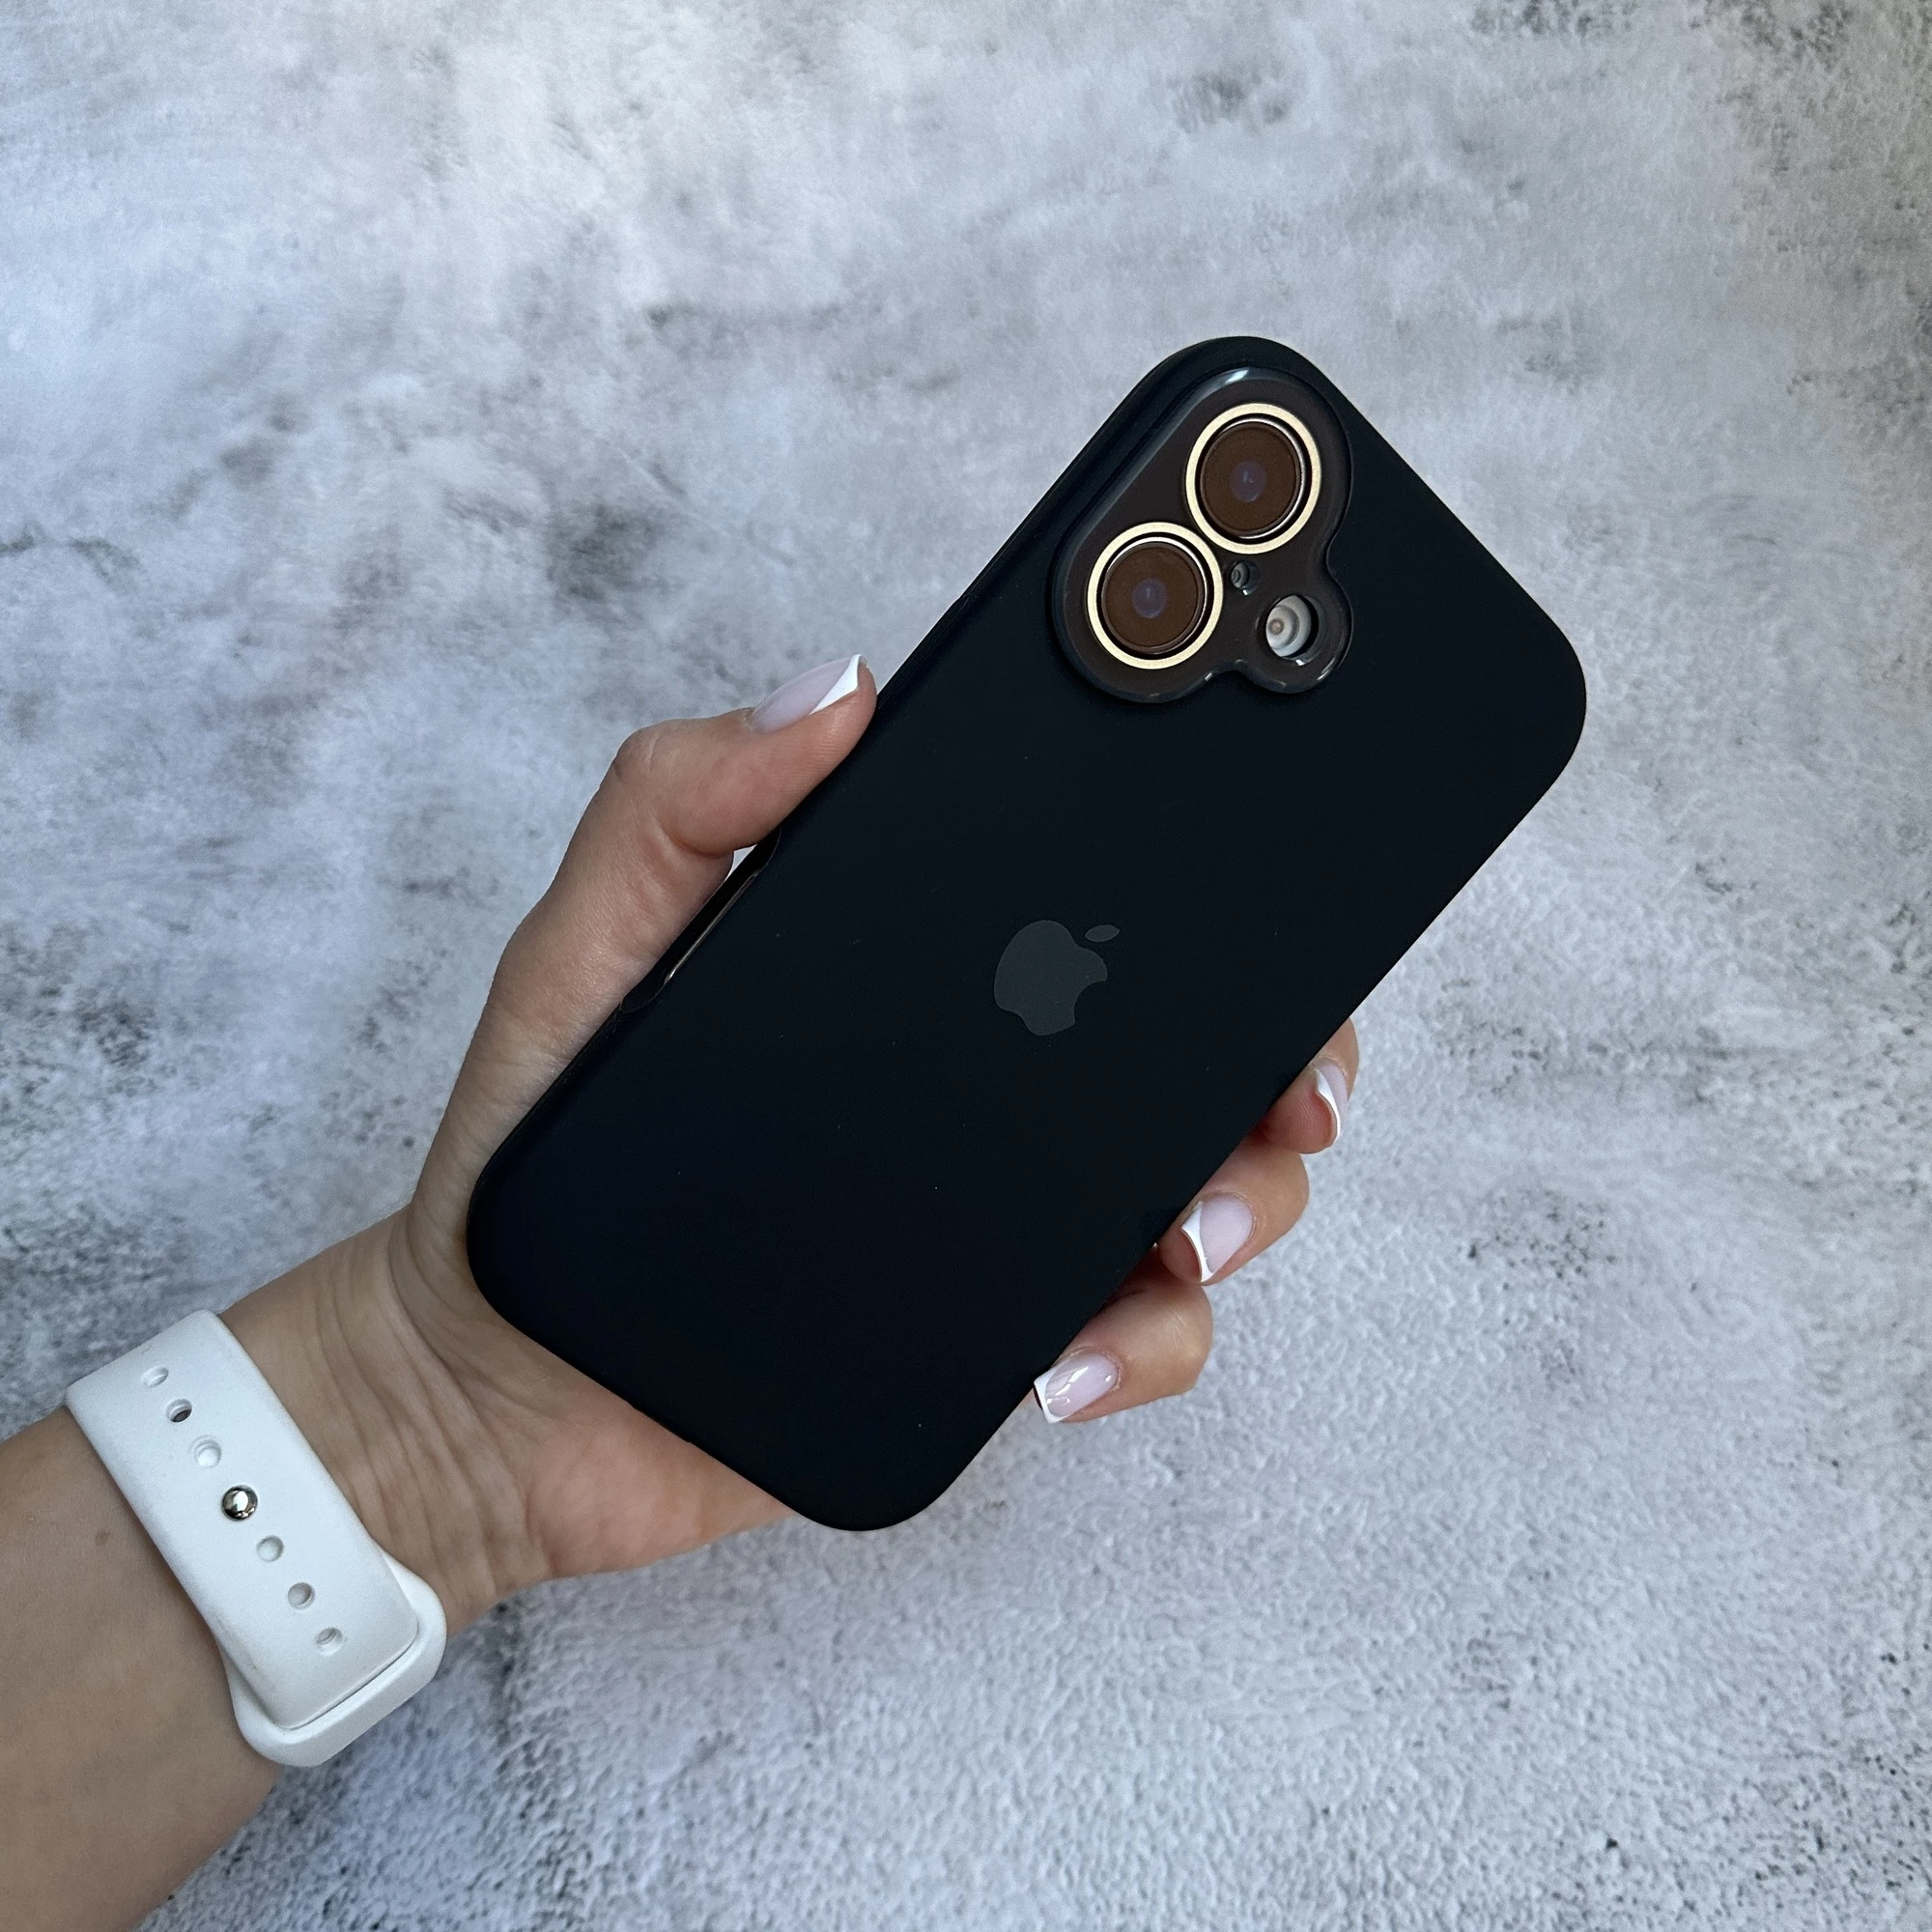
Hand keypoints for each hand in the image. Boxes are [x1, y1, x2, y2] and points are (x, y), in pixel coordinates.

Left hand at [227, 655, 1358, 1630]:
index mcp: (921, 979)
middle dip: (1285, 1058)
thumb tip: (838, 689)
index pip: (1092, 913)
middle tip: (1292, 1083)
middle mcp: (985, 1087)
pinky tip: (1065, 1358)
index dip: (1206, 891)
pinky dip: (1141, 1343)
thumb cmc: (534, 1146)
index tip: (1268, 871)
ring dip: (1243, 1202)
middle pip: (1195, 1052)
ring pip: (1200, 1189)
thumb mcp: (589, 941)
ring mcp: (999, 1212)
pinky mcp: (989, 1335)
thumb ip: (680, 799)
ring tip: (1189, 1229)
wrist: (500, 1378)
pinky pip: (1124, 1334)